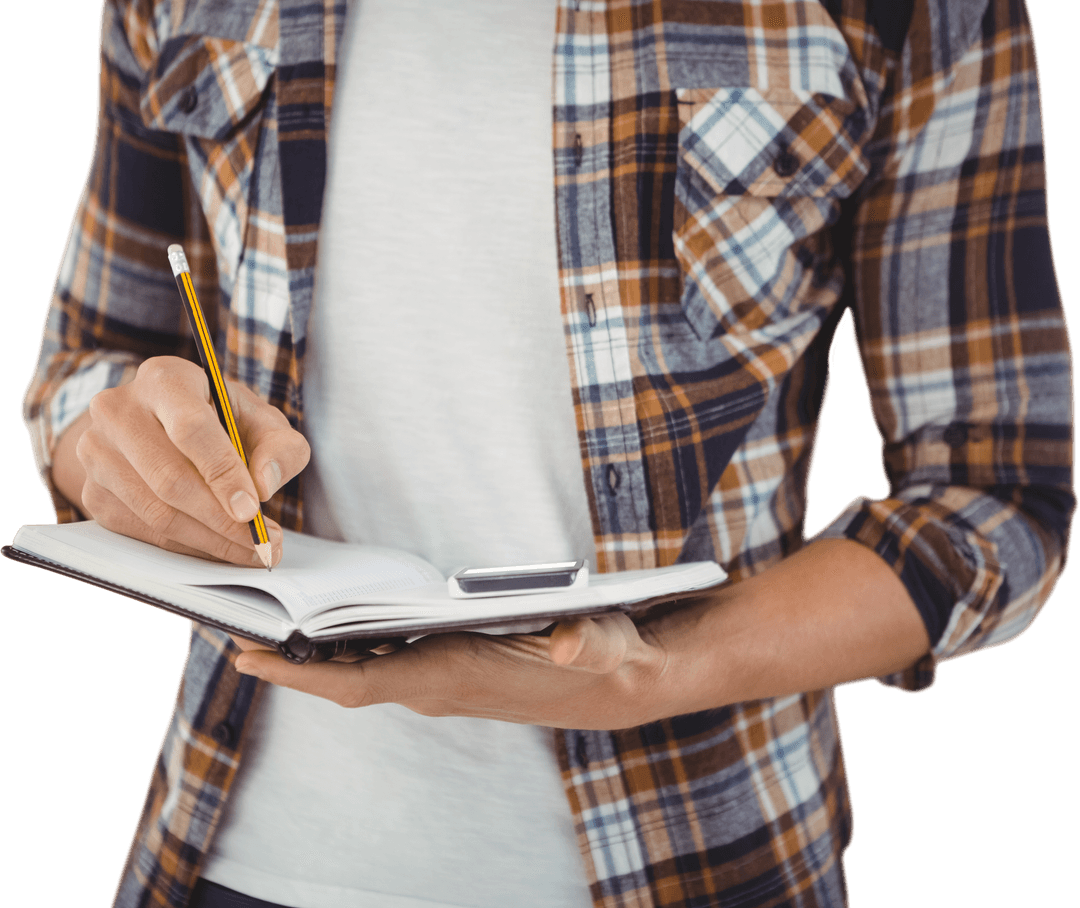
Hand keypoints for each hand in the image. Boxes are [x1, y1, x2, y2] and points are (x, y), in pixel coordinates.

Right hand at [59, 355, 309, 565]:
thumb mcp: (263, 421)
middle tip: (263, 542)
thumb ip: (280, 447)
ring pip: (155, 512)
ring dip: (209, 541)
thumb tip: (264, 485)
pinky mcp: (92, 491)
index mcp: (165, 379)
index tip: (252, 510)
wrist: (164, 427)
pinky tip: (220, 547)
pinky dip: (187, 547)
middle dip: (222, 520)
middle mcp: (118, 410)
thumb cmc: (224, 421)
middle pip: (169, 478)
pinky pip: (142, 531)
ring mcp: (96, 452)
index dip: (222, 474)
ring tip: (251, 549)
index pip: (190, 428)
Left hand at [232, 614, 672, 729]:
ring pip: (356, 670)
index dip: (302, 673)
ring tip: (259, 621)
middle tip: (225, 627)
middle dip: (284, 661)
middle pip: (342, 678)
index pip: (362, 682)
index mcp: (454, 675)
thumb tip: (566, 643)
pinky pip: (376, 662)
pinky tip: (323, 624)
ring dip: (307, 654)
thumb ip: (581, 642)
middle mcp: (434, 684)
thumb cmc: (597, 657)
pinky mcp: (444, 670)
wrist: (612, 684)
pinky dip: (341, 647)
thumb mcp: (595, 642)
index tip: (248, 657)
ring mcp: (436, 680)